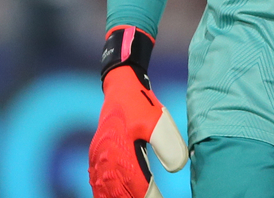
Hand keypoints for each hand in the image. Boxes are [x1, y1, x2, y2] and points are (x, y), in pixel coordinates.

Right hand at [88, 27, 187, 197]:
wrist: (121, 86)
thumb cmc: (141, 103)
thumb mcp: (158, 120)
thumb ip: (168, 144)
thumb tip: (177, 167)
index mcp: (119, 153)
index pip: (138, 187)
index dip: (151, 196)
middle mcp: (105, 160)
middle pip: (120, 193)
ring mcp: (97, 160)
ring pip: (106, 191)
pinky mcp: (96, 157)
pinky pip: (98, 184)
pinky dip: (106, 194)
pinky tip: (115, 197)